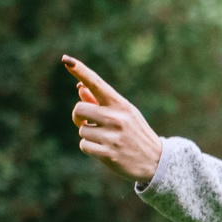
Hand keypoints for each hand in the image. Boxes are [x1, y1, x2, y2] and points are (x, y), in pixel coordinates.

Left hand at [64, 55, 163, 183]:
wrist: (156, 161)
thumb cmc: (136, 134)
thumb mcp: (125, 115)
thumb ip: (101, 102)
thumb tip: (80, 88)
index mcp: (121, 105)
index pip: (96, 84)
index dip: (80, 71)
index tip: (66, 60)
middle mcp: (117, 118)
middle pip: (79, 109)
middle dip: (79, 117)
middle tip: (88, 123)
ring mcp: (113, 136)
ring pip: (81, 130)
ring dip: (88, 135)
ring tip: (106, 140)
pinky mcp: (108, 153)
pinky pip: (84, 145)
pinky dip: (90, 148)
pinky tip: (104, 151)